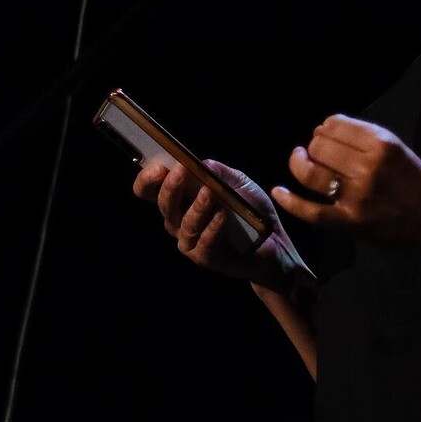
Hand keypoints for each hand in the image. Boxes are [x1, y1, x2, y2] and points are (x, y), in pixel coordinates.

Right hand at [133, 158, 304, 288]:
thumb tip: (201, 164)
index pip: (149, 190)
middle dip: (170, 187)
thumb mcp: (238, 183)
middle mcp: (178, 221)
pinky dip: (213, 227)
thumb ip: (219, 173)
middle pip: (163, 204)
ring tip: (209, 193)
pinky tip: (223, 215)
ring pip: (183, 225)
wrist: (273, 242)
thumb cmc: (249, 209)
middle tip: (181, 170)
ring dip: (196, 207)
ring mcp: (189, 242)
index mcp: (180, 200)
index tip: (159, 167)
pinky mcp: (205, 258)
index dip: (147, 179)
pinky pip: (204, 243)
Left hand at [272, 114, 420, 249]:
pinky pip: (311, 210)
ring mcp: (355, 196)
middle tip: (317, 150)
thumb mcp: (401, 150)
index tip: (326, 134)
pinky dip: (290, 201)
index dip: (326, 128)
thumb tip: (328, 133)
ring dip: (299, 163)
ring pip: (311, 173)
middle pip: (319, 146)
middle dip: (314, 145)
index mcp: (382, 145)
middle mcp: (366, 167)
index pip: (336, 125)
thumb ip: (368, 140)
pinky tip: (278, 191)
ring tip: (299, 160)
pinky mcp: (349, 222)